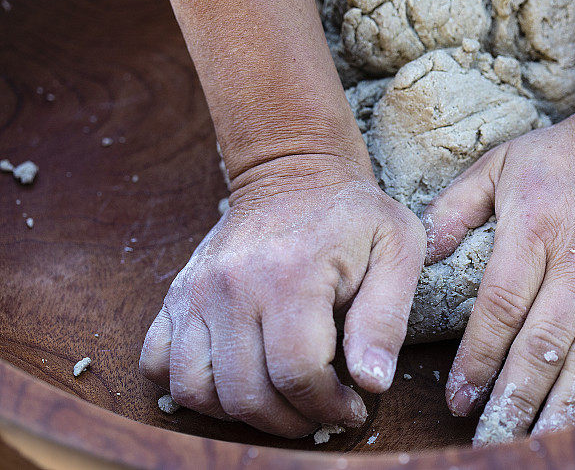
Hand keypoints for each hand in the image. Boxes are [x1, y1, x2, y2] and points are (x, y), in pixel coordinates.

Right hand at [139, 155, 425, 436]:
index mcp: (292, 276)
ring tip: (280, 399)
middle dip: (292, 422)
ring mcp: (197, 292)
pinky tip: (234, 378)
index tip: (352, 407)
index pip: (297, 375)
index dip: (329, 408)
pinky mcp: (178, 296)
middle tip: (321, 411)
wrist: (292, 172)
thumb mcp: (396, 250)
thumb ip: (386, 318)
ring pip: (196, 391)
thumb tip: (371, 384)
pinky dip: (189, 387)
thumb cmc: (353, 214)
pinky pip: (157, 365)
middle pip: (247, 395)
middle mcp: (233, 287)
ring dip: (241, 414)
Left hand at [424, 105, 574, 444]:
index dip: (477, 359)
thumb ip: (456, 205)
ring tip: (544, 446)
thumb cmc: (571, 150)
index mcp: (534, 232)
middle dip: (514, 400)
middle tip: (492, 441)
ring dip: (565, 408)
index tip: (457, 398)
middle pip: (541, 347)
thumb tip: (422, 252)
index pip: (499, 310)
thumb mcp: (503, 162)